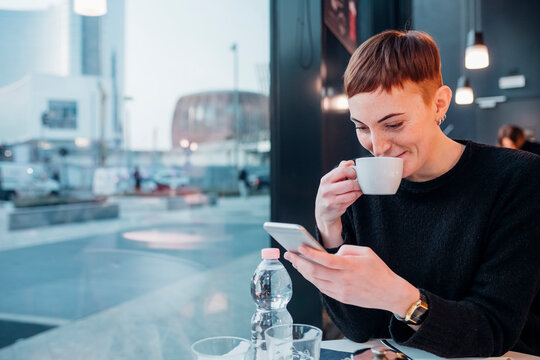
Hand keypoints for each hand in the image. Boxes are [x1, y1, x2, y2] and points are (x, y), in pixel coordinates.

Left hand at [284, 245, 419, 316]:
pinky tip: (307, 272)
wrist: (390, 293)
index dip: (310, 254)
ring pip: (315, 281)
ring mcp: (341, 291)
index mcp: (350, 266)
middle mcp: (343, 280)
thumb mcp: (366, 252)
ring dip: (303, 271)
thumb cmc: (379, 270)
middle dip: (299, 262)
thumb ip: (346, 250)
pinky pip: (321, 288)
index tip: (299, 247)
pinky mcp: (341, 298)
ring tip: (295, 262)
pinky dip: (312, 279)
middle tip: (289, 254)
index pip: (325, 260)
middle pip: (315, 272)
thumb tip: (331, 254)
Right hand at [315, 160, 361, 246]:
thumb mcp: (331, 180)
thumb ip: (340, 170)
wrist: (322, 211)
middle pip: (349, 184)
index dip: (352, 171)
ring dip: (358, 190)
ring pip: (352, 193)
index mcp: (325, 180)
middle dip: (358, 183)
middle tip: (360, 182)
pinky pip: (352, 200)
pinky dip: (356, 196)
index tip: (355, 174)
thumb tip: (350, 162)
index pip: (342, 170)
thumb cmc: (329, 192)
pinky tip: (355, 194)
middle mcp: (326, 190)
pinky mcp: (337, 208)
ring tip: (359, 188)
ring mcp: (331, 200)